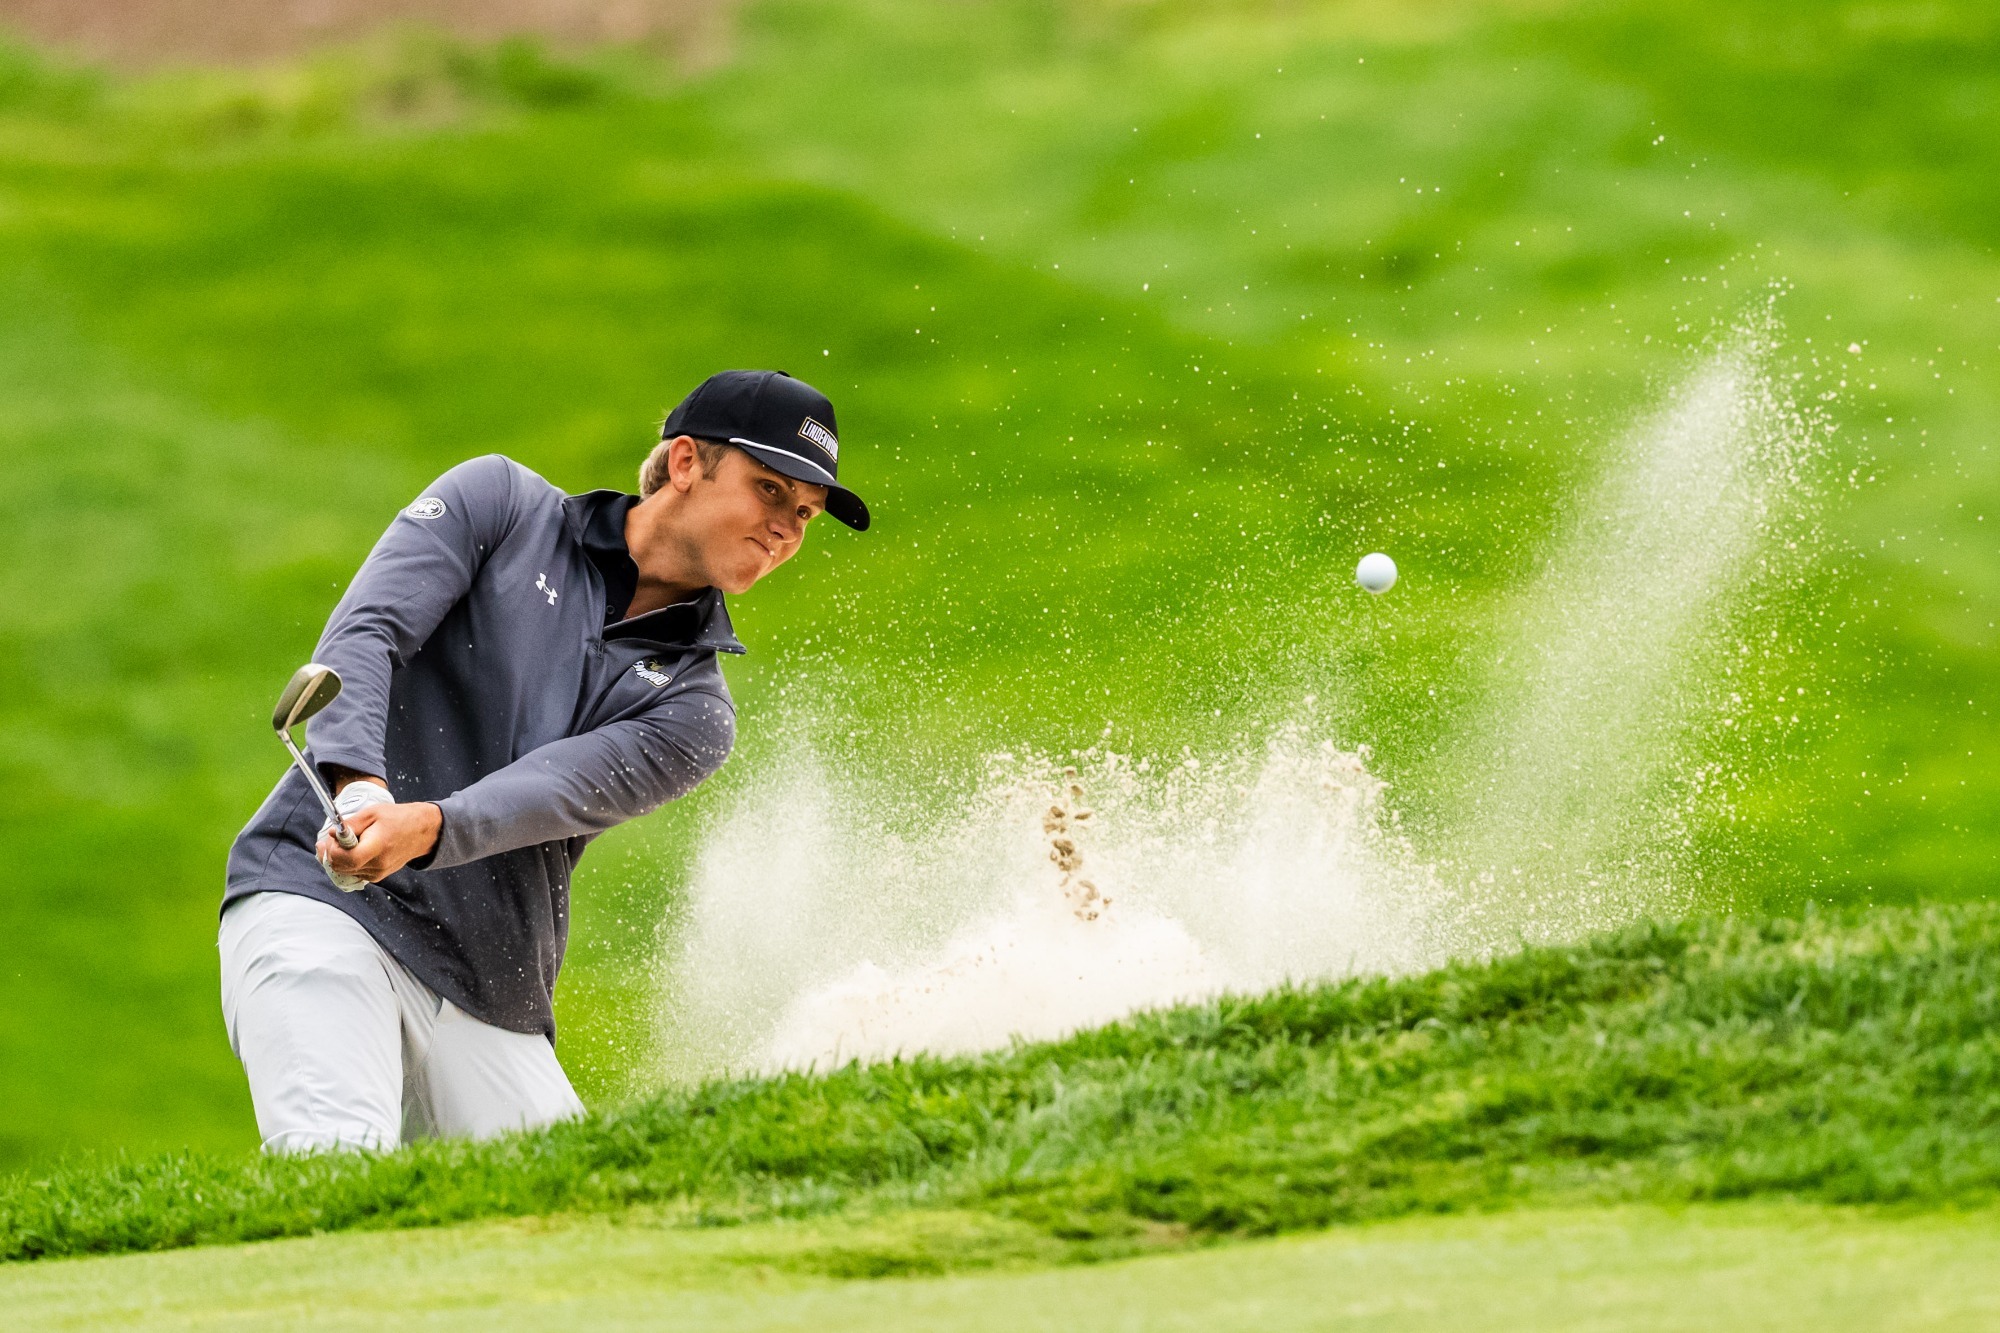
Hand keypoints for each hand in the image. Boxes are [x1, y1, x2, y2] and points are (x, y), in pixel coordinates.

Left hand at [317, 800, 441, 884]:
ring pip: (345, 872)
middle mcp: (378, 865)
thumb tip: (331, 834)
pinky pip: (354, 872)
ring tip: (345, 842)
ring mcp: (378, 873)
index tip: (332, 837)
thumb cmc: (397, 818)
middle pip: (341, 868)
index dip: (332, 850)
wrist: (421, 831)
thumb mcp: (372, 813)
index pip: (346, 859)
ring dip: (339, 859)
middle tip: (331, 839)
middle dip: (331, 854)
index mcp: (378, 847)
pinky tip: (354, 850)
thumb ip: (350, 825)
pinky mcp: (378, 876)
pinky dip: (348, 863)